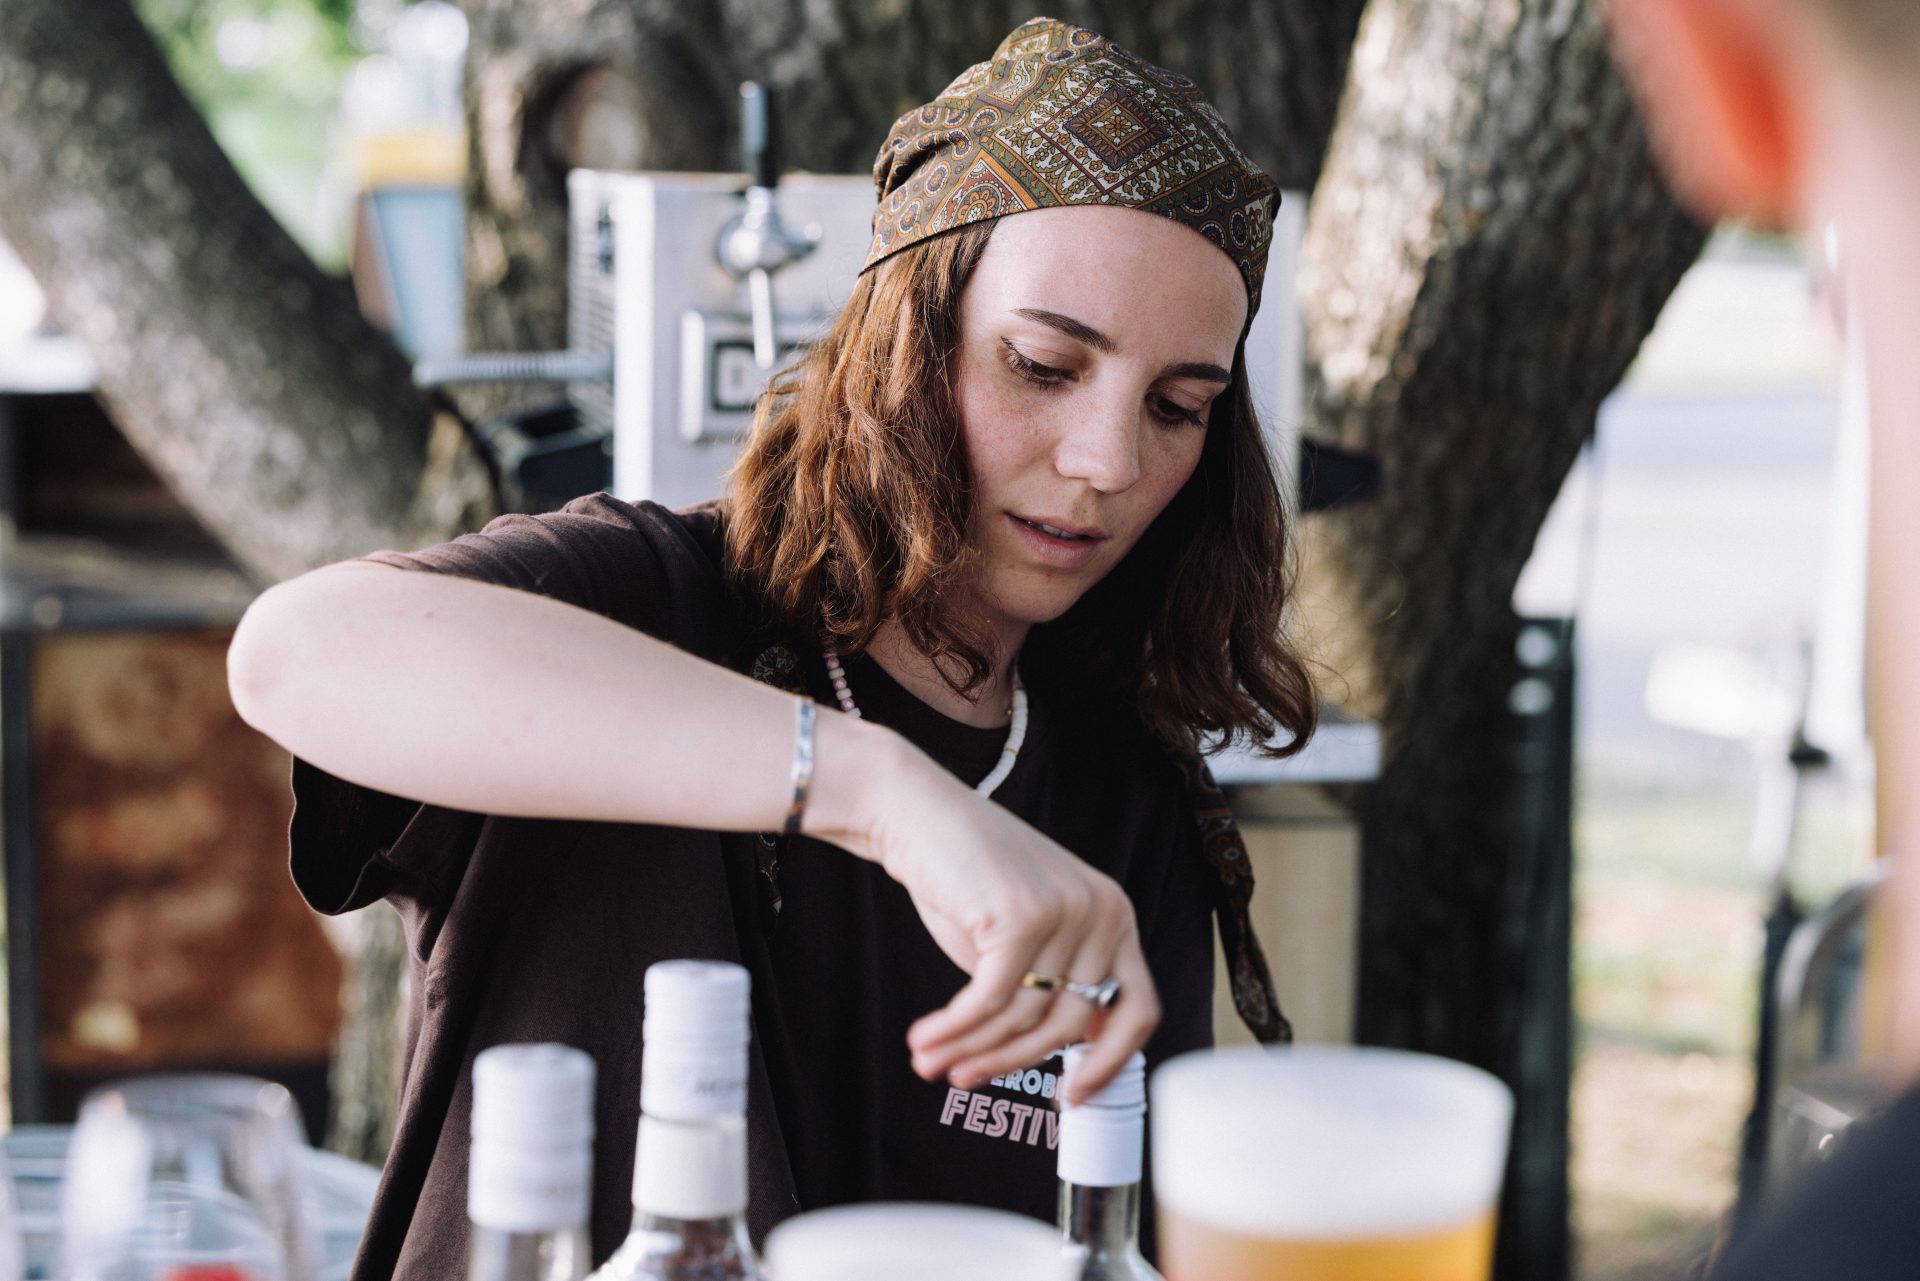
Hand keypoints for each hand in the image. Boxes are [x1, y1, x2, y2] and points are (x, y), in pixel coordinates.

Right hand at [846, 742, 1161, 1105]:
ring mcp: (1068, 911)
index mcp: (1116, 918)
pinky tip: (926, 1039)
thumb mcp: (1027, 936)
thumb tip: (1064, 1059)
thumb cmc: (966, 878)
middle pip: (1071, 1024)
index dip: (1109, 1064)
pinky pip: (988, 1001)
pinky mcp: (1022, 916)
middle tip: (966, 1080)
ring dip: (971, 1049)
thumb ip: (1050, 986)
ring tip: (930, 1061)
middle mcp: (1104, 912)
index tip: (1072, 1098)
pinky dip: (954, 1028)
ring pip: (1024, 1016)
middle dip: (1012, 1061)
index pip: (1139, 1010)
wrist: (919, 814)